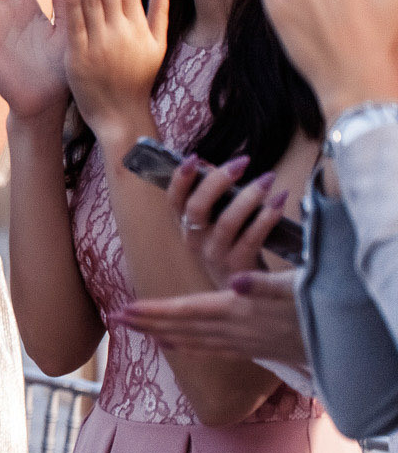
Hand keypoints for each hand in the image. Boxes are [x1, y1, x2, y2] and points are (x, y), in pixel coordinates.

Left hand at [63, 0, 170, 148]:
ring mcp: (100, 43)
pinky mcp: (79, 56)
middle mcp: (121, 31)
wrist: (121, 116)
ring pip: (93, 0)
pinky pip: (75, 23)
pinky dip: (72, 1)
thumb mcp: (156, 44)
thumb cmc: (138, 79)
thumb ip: (159, 10)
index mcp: (138, 25)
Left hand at [112, 269, 307, 364]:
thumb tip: (235, 280)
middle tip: (115, 320)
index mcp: (237, 311)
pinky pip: (210, 349)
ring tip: (135, 330)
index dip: (154, 310)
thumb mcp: (295, 288)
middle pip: (181, 327)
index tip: (125, 309)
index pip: (185, 310)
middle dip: (147, 323)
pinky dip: (187, 346)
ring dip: (161, 333)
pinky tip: (173, 346)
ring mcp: (242, 343)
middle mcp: (233, 330)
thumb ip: (263, 284)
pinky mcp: (252, 350)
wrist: (345, 340)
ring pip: (191, 340)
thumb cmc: (319, 306)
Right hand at [166, 153, 291, 286]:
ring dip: (249, 197)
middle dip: (217, 181)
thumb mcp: (215, 224)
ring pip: (227, 222)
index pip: (174, 200)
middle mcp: (195, 241)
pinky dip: (266, 217)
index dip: (179, 179)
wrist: (244, 293)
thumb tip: (214, 165)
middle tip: (241, 162)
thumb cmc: (232, 247)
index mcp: (186, 227)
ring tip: (268, 179)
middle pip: (197, 208)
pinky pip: (252, 238)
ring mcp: (215, 255)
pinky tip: (279, 201)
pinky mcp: (239, 266)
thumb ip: (214, 197)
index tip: (194, 159)